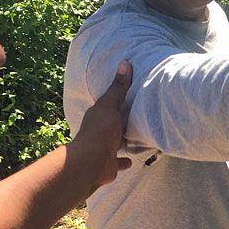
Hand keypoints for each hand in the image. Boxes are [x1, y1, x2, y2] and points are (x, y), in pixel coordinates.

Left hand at [68, 61, 132, 193]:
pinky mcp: (109, 165)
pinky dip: (123, 161)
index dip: (115, 102)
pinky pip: (118, 161)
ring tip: (136, 138)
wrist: (92, 162)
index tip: (128, 97)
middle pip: (111, 125)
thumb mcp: (110, 105)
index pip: (107, 106)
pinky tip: (131, 160)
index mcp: (98, 116)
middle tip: (135, 117)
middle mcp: (99, 132)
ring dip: (122, 141)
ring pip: (114, 143)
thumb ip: (118, 88)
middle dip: (120, 123)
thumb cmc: (100, 130)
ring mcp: (103, 149)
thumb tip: (124, 63)